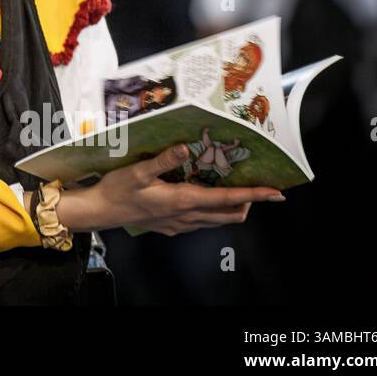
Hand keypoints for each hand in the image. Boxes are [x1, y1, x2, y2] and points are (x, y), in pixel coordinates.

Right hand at [55, 144, 284, 235]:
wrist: (100, 211)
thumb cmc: (117, 189)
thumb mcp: (137, 171)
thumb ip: (163, 159)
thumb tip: (184, 148)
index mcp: (183, 200)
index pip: (228, 199)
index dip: (254, 196)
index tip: (276, 193)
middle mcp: (187, 216)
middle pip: (229, 214)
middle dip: (248, 202)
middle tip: (257, 187)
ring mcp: (179, 224)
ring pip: (217, 221)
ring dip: (231, 208)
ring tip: (236, 191)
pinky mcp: (171, 227)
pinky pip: (201, 222)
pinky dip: (212, 212)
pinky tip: (203, 199)